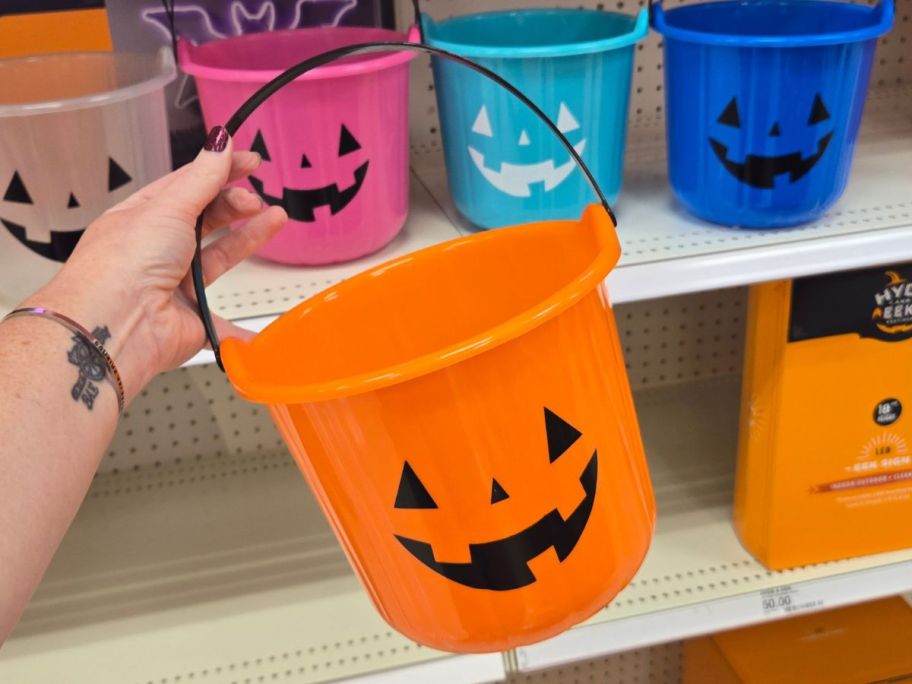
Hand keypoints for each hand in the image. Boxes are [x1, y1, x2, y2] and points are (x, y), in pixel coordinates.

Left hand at [23, 129, 286, 403]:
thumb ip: (202, 177)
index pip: (186, 185)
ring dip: (249, 237)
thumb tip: (220, 140)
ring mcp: (175, 283)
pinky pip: (224, 317)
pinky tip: (264, 315)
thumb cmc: (125, 265)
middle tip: (256, 200)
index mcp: (141, 217)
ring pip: (220, 255)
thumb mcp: (168, 208)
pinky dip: (243, 323)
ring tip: (276, 218)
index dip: (219, 171)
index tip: (252, 162)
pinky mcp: (193, 317)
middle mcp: (157, 249)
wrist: (115, 328)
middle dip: (235, 203)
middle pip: (206, 218)